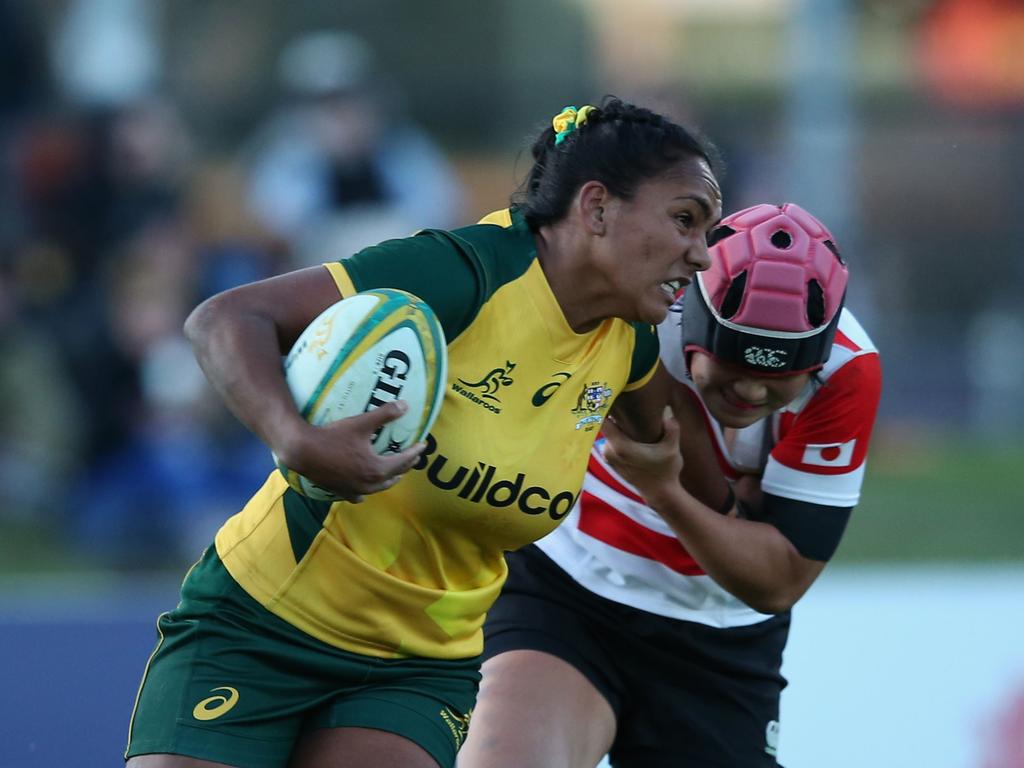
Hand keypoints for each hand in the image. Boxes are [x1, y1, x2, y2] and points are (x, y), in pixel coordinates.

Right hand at [274, 400, 425, 502]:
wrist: (303, 451)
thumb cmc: (333, 437)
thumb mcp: (361, 423)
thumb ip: (385, 414)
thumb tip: (405, 406)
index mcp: (377, 469)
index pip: (403, 461)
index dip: (415, 452)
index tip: (423, 445)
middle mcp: (369, 484)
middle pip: (394, 476)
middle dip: (405, 466)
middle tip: (412, 457)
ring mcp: (355, 490)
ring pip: (379, 488)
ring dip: (389, 479)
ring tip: (395, 473)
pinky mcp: (342, 492)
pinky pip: (359, 495)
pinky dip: (366, 491)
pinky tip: (364, 491)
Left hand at [602, 406, 682, 506]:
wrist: (660, 493)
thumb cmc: (666, 470)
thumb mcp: (672, 449)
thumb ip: (671, 429)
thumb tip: (667, 413)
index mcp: (620, 446)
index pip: (602, 420)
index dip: (604, 406)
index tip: (610, 393)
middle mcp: (609, 451)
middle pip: (605, 424)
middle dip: (613, 413)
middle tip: (625, 400)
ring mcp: (608, 456)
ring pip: (608, 432)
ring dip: (617, 425)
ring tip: (629, 415)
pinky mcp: (611, 460)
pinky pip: (610, 440)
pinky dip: (617, 434)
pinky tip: (629, 429)